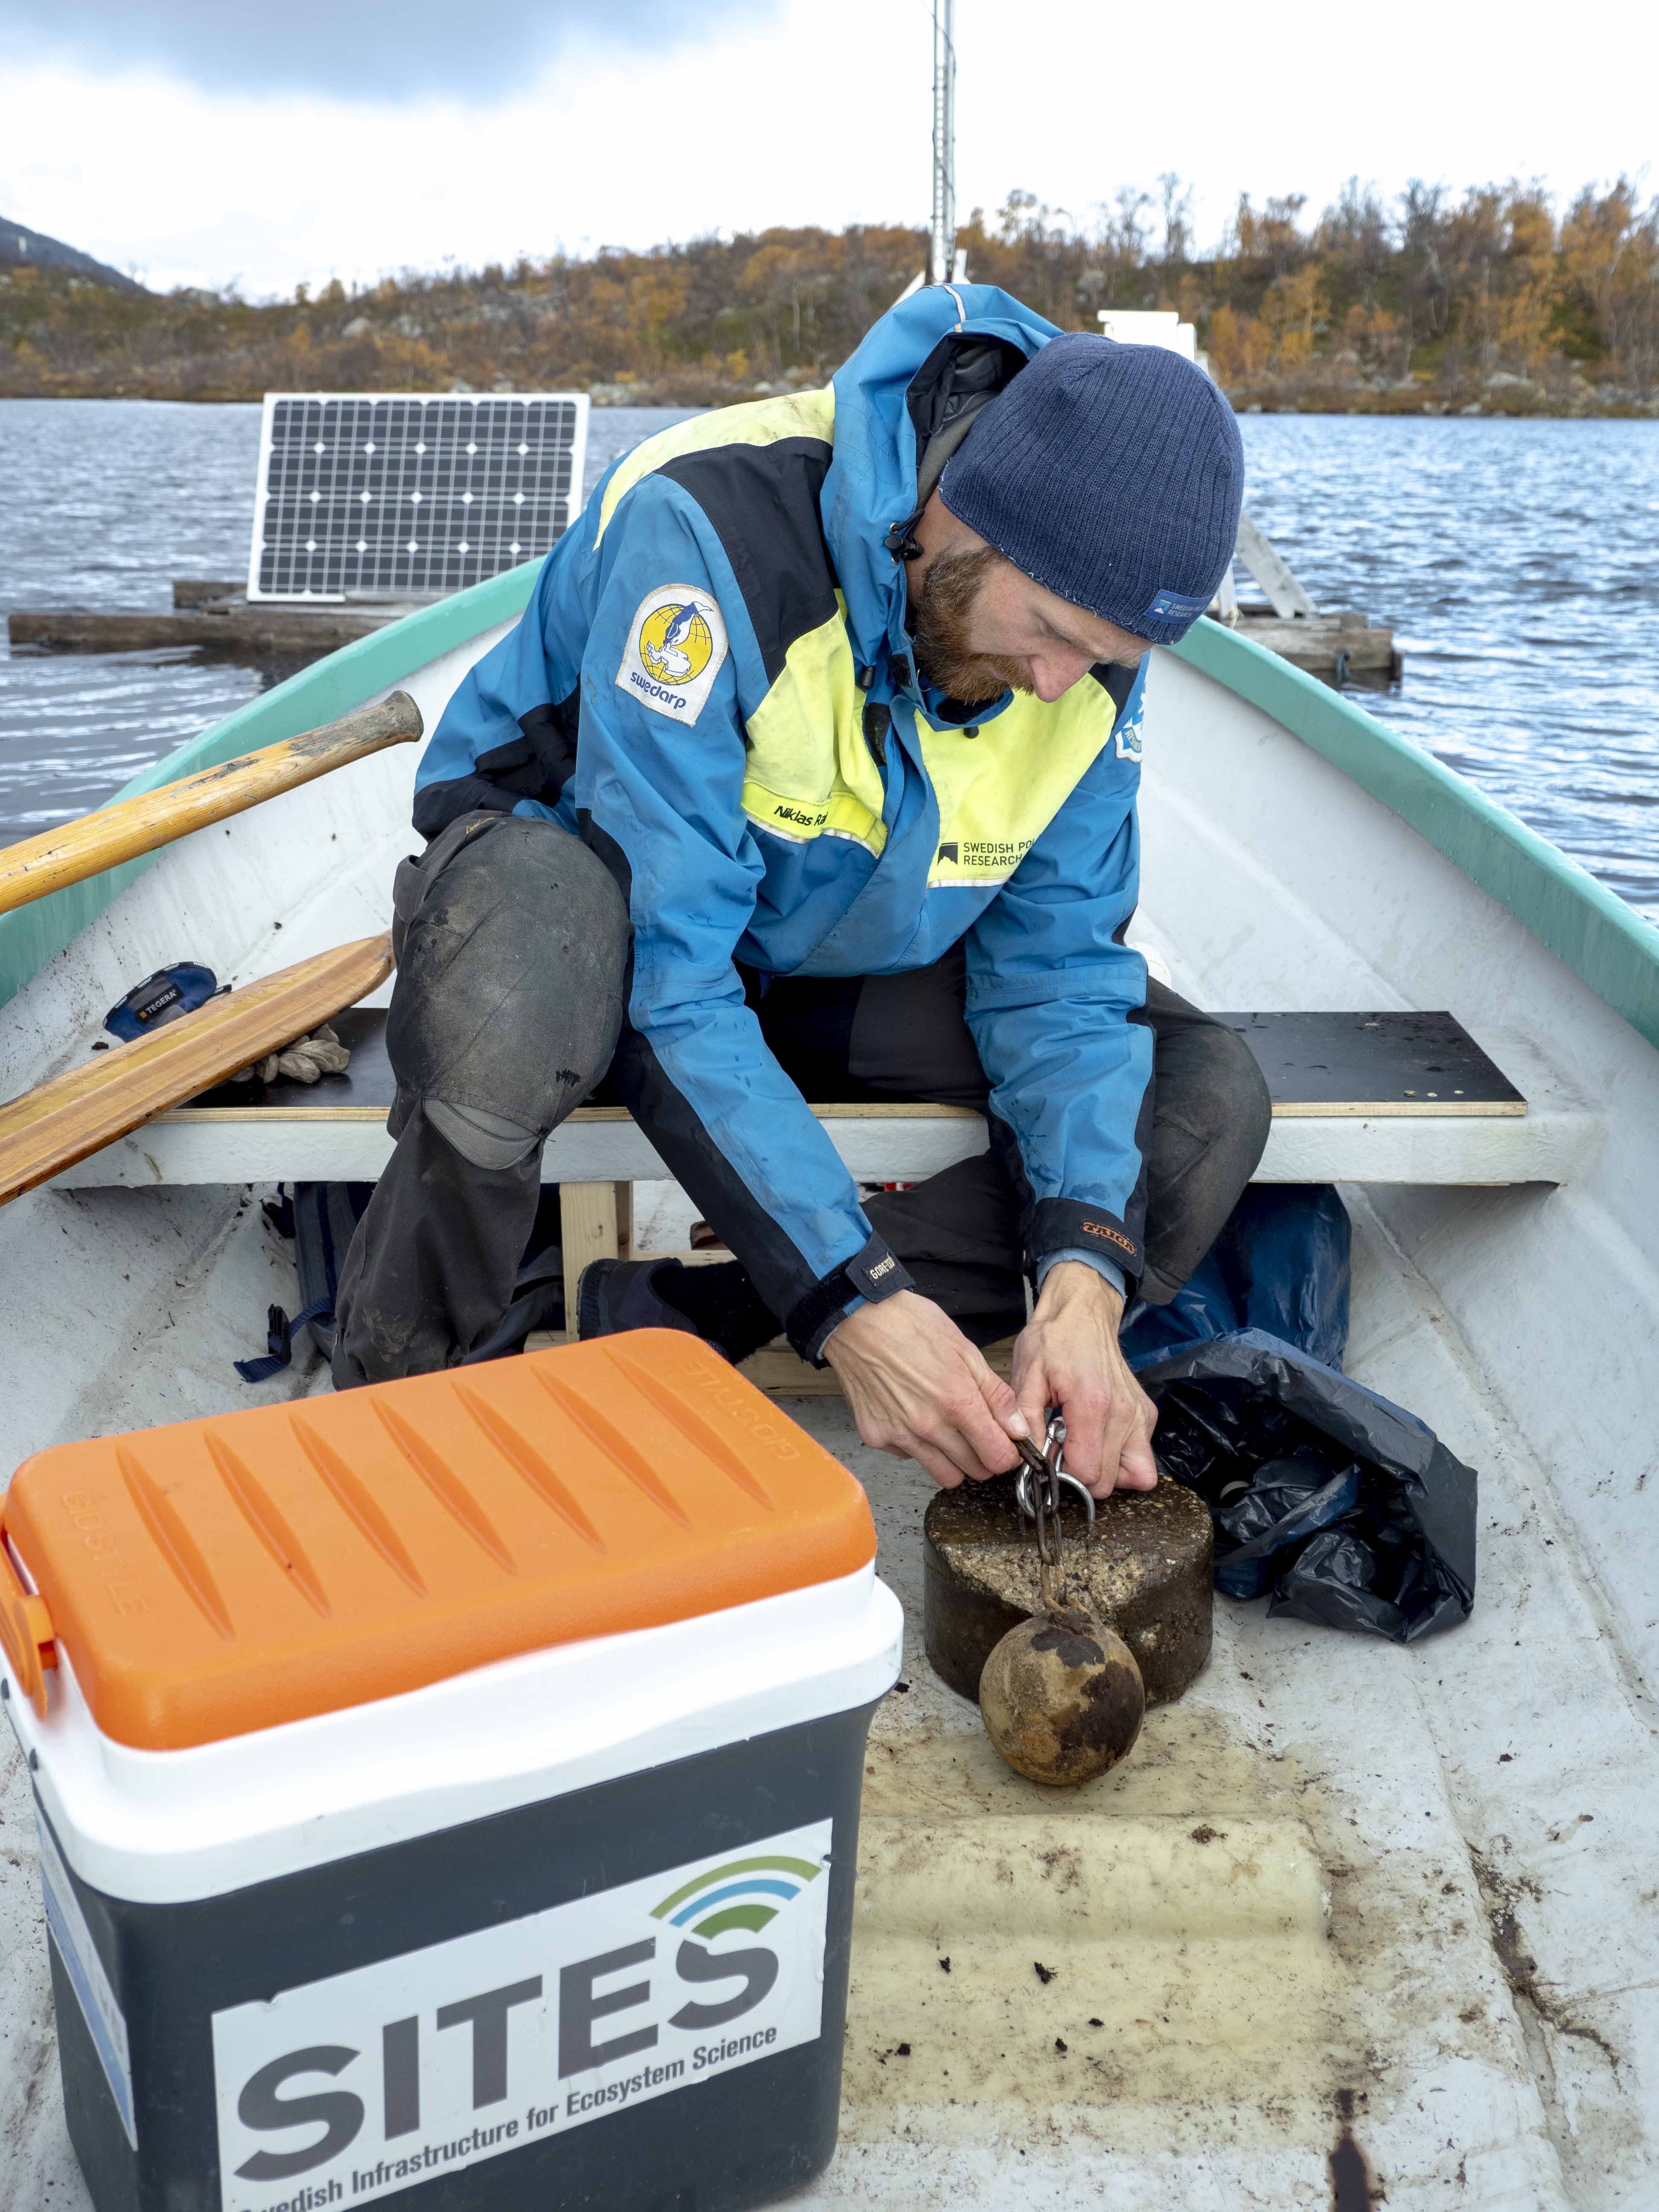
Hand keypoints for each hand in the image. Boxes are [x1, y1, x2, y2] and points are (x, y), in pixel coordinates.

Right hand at [823, 1289, 1030, 1489]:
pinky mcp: (877, 1437)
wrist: (858, 1320)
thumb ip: (996, 1395)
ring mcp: (900, 1435)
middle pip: (974, 1471)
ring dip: (955, 1460)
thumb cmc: (912, 1327)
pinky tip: (914, 1416)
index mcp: (957, 1403)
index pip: (997, 1458)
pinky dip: (919, 1446)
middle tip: (980, 1434)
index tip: (1007, 1444)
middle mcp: (928, 1427)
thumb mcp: (966, 1351)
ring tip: (950, 1431)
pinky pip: (910, 1457)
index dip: (1008, 1454)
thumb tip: (1019, 1429)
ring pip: (944, 1475)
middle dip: (985, 1457)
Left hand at [1012, 1262, 1157, 1498]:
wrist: (1083, 1311)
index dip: (1063, 1475)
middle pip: (1108, 1482)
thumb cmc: (1053, 1340)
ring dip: (1108, 1472)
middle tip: (1063, 1449)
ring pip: (1136, 1475)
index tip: (1050, 1457)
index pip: (1087, 1473)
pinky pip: (1142, 1456)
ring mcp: (1139, 1415)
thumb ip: (1024, 1419)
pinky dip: (1121, 1456)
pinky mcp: (1146, 1413)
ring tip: (1083, 1446)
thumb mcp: (1027, 1375)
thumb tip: (1026, 1455)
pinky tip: (1097, 1436)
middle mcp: (1123, 1414)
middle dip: (1081, 1476)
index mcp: (1092, 1405)